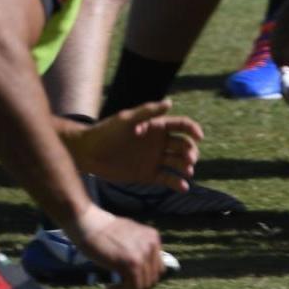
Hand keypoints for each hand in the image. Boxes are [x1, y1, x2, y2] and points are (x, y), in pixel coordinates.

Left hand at [67, 98, 204, 190]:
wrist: (89, 153)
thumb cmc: (106, 132)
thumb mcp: (126, 119)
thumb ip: (148, 112)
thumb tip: (170, 103)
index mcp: (157, 127)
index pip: (182, 126)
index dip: (193, 130)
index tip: (199, 137)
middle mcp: (159, 143)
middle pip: (183, 145)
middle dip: (190, 151)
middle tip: (189, 159)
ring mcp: (155, 159)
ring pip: (178, 163)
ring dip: (186, 167)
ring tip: (187, 172)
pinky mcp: (149, 175)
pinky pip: (167, 179)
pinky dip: (177, 183)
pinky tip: (182, 186)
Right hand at [70, 205, 171, 288]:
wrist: (89, 223)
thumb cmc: (104, 229)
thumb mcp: (130, 234)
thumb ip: (140, 247)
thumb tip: (142, 266)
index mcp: (153, 238)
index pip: (158, 268)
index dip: (146, 279)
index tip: (133, 282)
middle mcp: (151, 246)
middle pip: (152, 279)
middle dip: (138, 287)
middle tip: (123, 288)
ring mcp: (142, 255)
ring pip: (142, 285)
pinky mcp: (130, 264)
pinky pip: (131, 286)